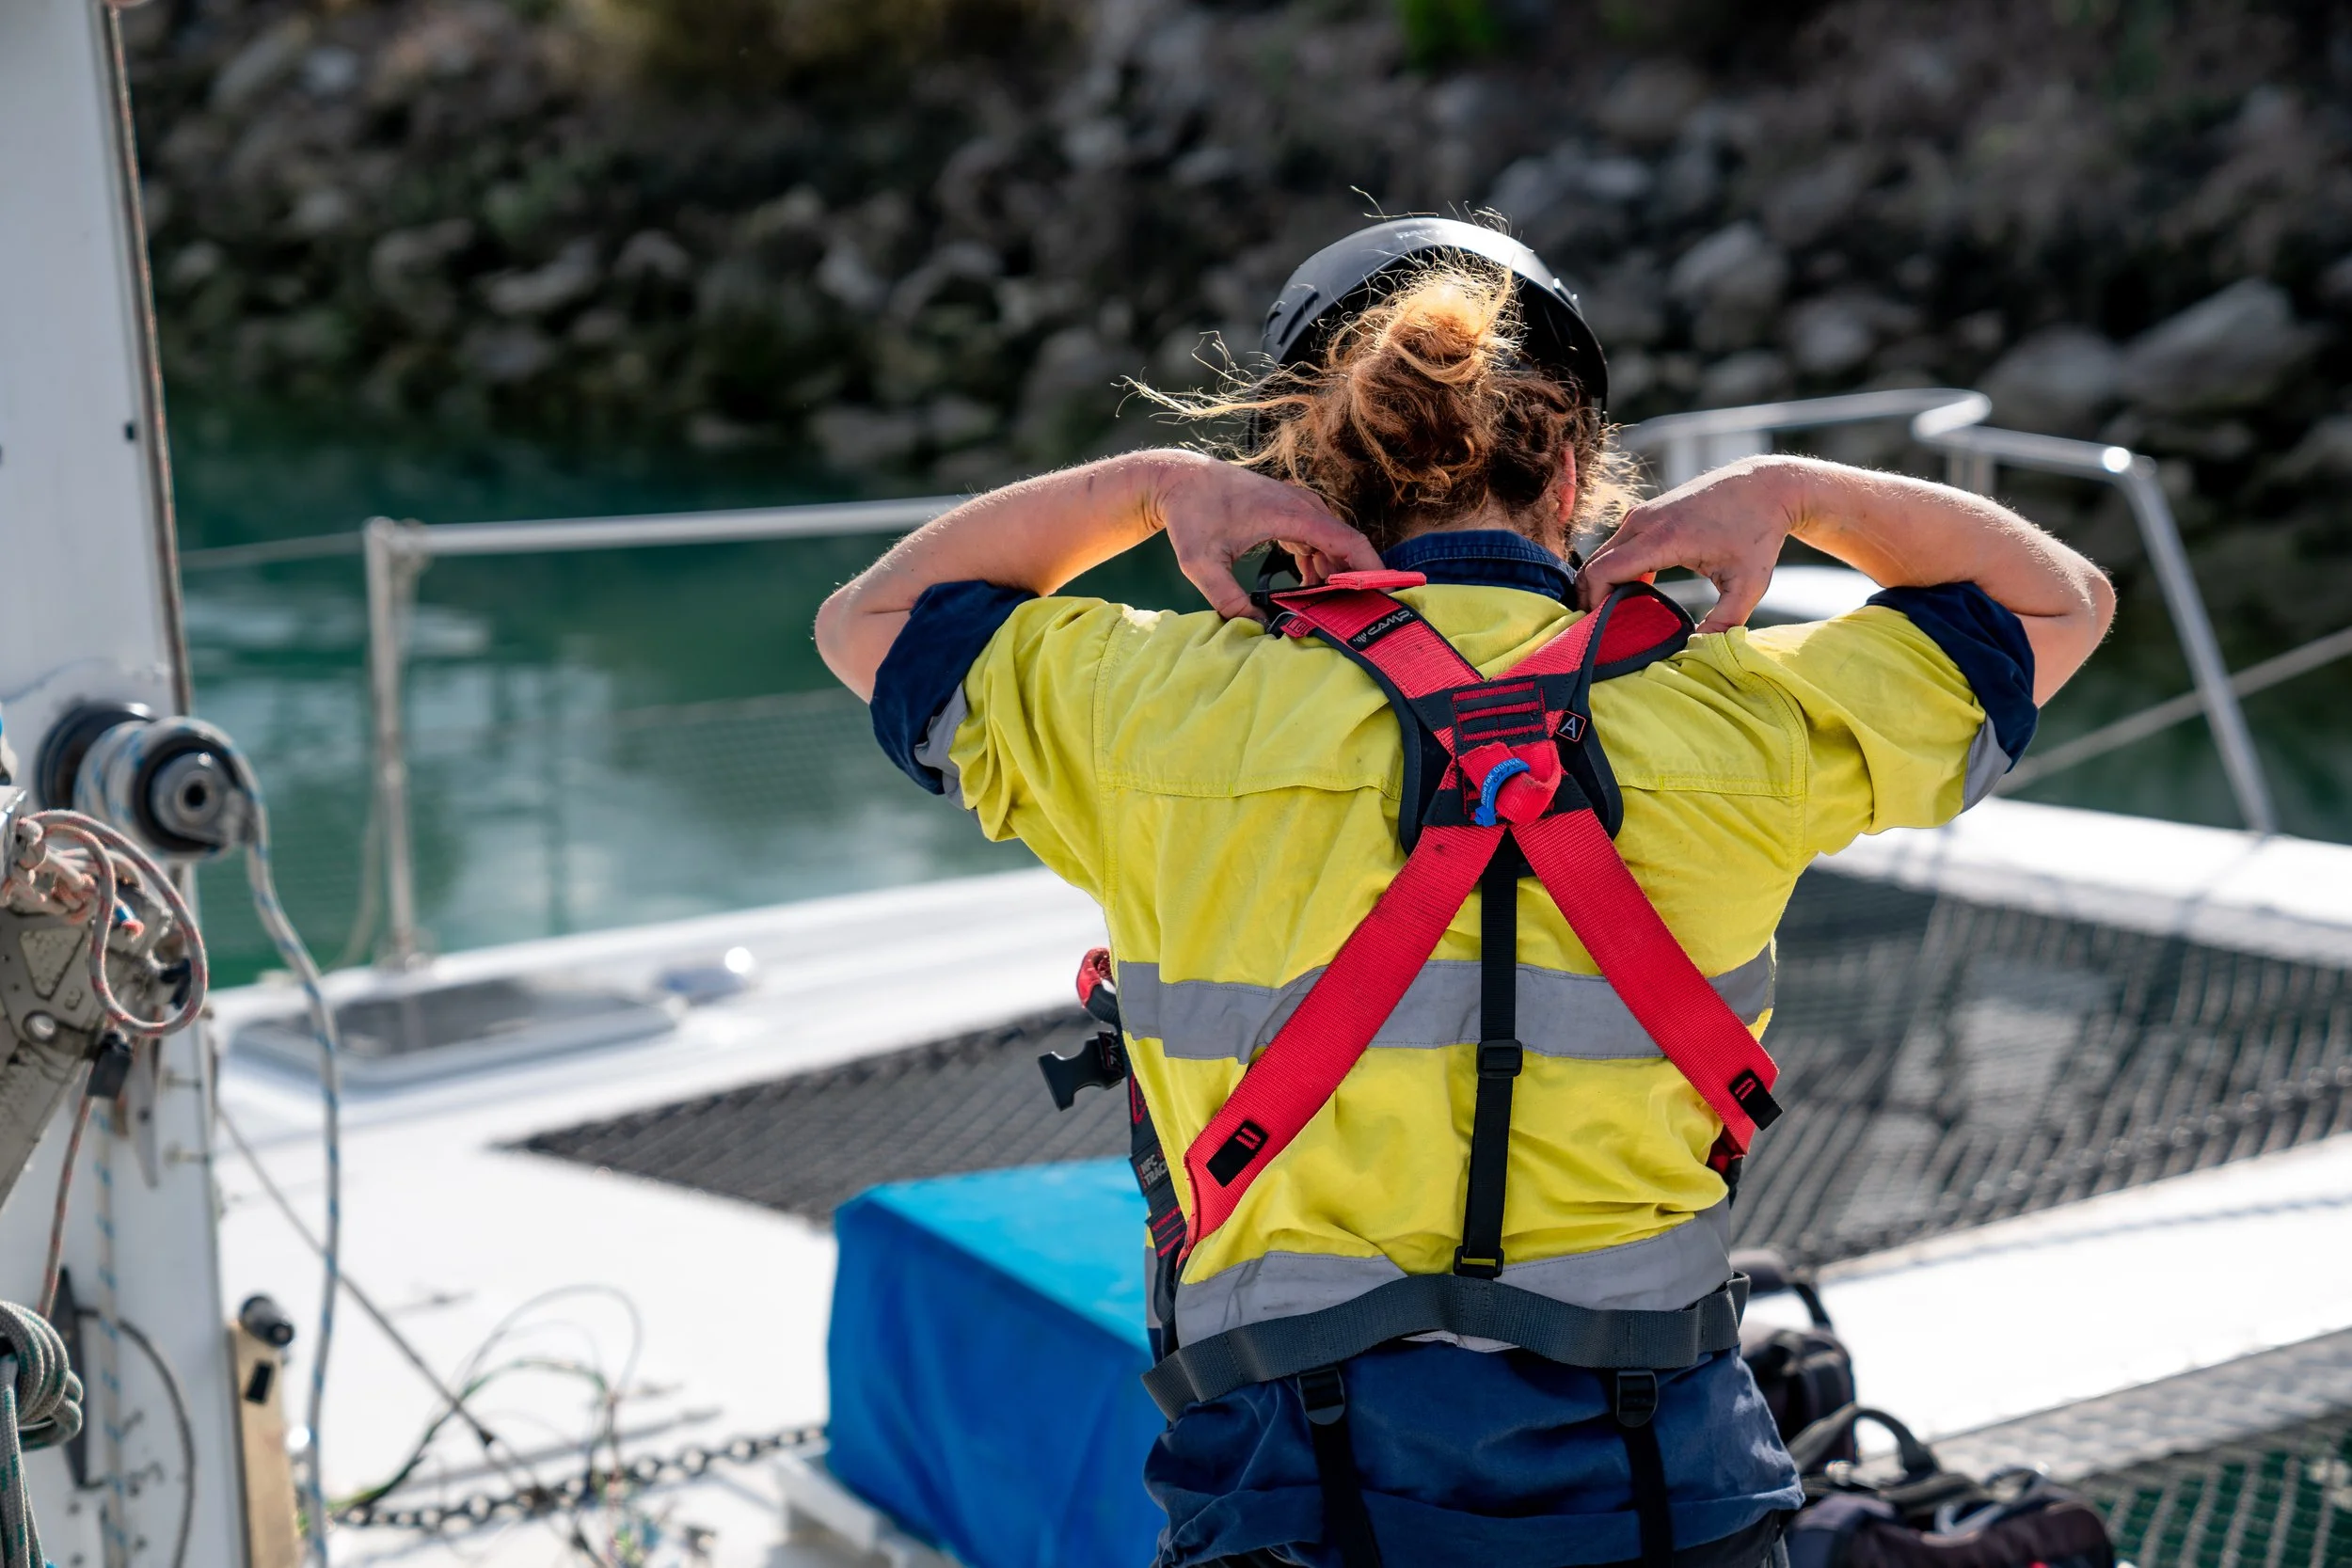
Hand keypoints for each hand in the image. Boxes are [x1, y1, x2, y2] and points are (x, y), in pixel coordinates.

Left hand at [1147, 455, 1382, 619]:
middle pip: (1346, 546)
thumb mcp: (1200, 563)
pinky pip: (1317, 542)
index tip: (1385, 595)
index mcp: (1292, 514)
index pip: (1348, 542)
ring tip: (1329, 610)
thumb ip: (1228, 599)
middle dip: (1355, 581)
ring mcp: (1297, 508)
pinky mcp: (1289, 514)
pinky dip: (1319, 566)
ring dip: (1334, 576)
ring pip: (1332, 545)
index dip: (1371, 569)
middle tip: (1355, 617)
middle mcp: (1302, 507)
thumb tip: (1257, 628)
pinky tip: (1308, 592)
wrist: (1180, 480)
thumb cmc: (1191, 515)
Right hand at [1576, 458, 1803, 632]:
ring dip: (1603, 586)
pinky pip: (1616, 547)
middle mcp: (1644, 521)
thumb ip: (1726, 621)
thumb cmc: (1758, 533)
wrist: (1764, 486)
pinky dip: (1616, 572)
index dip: (1594, 604)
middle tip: (1604, 632)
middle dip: (1592, 599)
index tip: (1602, 630)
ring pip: (1602, 556)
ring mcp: (1642, 514)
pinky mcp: (1645, 513)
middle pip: (1594, 565)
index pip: (1603, 571)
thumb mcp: (1750, 583)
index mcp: (1663, 538)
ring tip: (1619, 616)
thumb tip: (1699, 650)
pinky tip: (1635, 594)